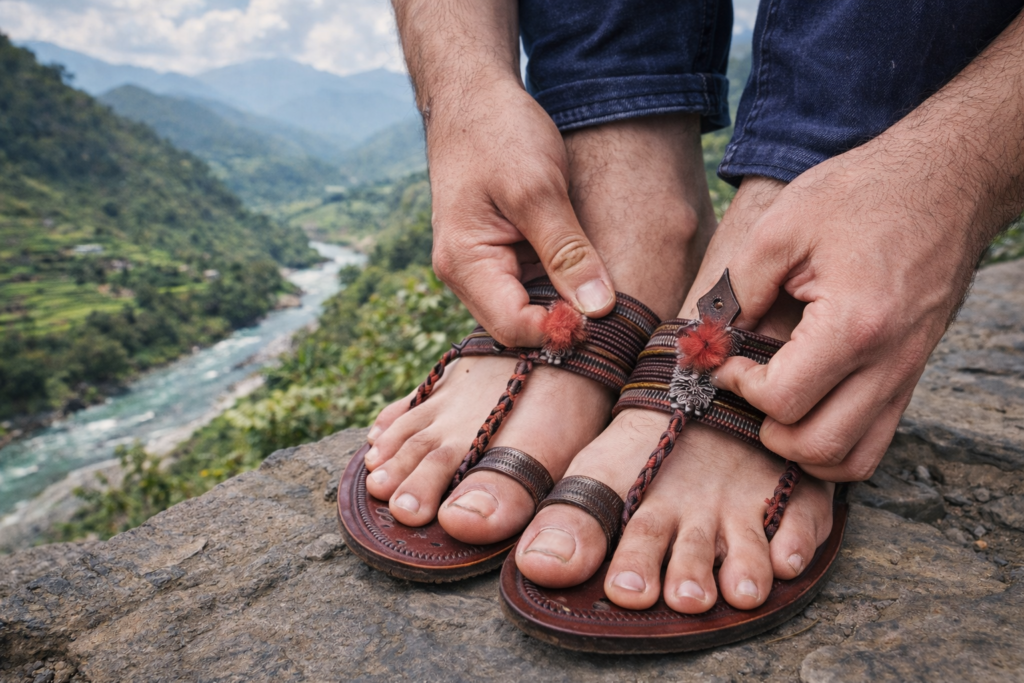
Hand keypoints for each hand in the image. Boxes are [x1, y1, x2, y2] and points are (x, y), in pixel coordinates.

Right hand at [425, 75, 614, 346]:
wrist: (473, 96)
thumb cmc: (498, 134)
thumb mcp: (538, 190)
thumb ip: (567, 253)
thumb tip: (598, 309)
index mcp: (466, 263)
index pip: (513, 327)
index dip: (558, 331)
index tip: (605, 320)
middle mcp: (467, 274)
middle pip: (518, 327)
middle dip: (563, 324)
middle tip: (617, 313)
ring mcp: (482, 265)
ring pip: (527, 309)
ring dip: (564, 306)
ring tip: (608, 295)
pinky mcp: (500, 253)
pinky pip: (531, 285)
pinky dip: (560, 285)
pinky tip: (590, 274)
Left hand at [708, 10, 1023, 481]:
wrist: (947, 182)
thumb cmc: (865, 194)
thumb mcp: (782, 225)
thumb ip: (738, 288)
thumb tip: (711, 337)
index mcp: (854, 325)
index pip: (782, 400)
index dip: (737, 386)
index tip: (725, 359)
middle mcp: (889, 362)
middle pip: (816, 447)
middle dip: (765, 429)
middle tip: (746, 388)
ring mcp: (906, 374)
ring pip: (852, 460)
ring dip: (801, 449)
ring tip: (775, 406)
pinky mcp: (911, 374)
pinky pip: (874, 440)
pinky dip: (835, 444)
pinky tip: (807, 409)